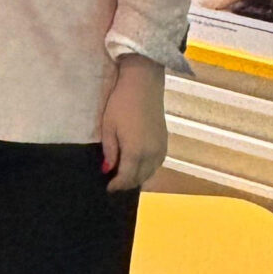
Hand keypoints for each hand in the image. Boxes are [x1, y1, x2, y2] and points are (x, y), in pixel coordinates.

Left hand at [99, 54, 166, 192]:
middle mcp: (151, 154)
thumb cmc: (121, 104)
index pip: (126, 178)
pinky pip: (157, 164)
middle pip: (139, 178)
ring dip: (138, 177)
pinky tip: (138, 166)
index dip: (116, 185)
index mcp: (135, 152)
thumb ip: (109, 151)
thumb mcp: (109, 127)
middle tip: (114, 183)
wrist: (143, 85)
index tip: (108, 188)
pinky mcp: (165, 142)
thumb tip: (108, 169)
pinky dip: (147, 169)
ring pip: (150, 173)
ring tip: (125, 176)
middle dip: (126, 183)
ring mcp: (160, 148)